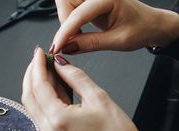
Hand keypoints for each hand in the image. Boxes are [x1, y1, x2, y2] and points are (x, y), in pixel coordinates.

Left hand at [22, 47, 165, 130]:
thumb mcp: (98, 97)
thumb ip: (75, 77)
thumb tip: (60, 63)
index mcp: (58, 119)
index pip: (38, 87)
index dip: (37, 66)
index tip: (39, 52)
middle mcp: (48, 130)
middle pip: (28, 97)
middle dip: (31, 75)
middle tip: (39, 58)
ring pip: (32, 105)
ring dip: (35, 85)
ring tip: (46, 68)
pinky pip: (40, 113)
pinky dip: (42, 97)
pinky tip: (51, 84)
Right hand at [51, 0, 178, 53]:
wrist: (151, 25)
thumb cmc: (141, 28)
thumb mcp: (117, 41)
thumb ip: (90, 44)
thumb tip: (67, 47)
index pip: (78, 14)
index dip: (64, 33)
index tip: (56, 48)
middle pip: (66, 2)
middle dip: (64, 23)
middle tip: (69, 42)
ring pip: (65, 4)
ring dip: (65, 23)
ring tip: (76, 38)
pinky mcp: (89, 3)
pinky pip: (70, 9)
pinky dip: (69, 23)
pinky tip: (78, 34)